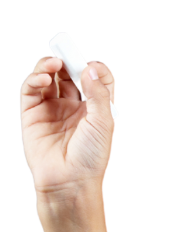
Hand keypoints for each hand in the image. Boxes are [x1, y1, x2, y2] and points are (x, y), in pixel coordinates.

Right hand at [19, 55, 115, 198]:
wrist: (69, 180)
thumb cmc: (90, 158)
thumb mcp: (103, 124)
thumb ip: (98, 94)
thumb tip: (91, 67)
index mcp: (95, 109)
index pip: (95, 80)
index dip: (94, 69)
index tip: (91, 64)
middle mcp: (74, 107)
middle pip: (70, 73)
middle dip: (68, 59)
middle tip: (65, 51)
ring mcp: (52, 109)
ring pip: (49, 77)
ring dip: (50, 65)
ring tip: (54, 63)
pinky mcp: (33, 113)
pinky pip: (32, 89)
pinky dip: (36, 79)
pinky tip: (44, 78)